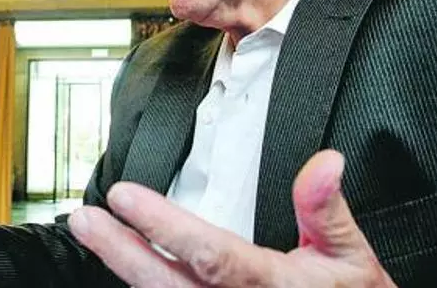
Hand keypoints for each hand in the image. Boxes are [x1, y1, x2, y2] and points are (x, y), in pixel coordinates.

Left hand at [68, 150, 397, 286]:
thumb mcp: (351, 257)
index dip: (163, 225)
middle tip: (84, 219)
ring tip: (92, 235)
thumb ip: (326, 209)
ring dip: (123, 269)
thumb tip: (325, 161)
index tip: (124, 196)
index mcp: (271, 285)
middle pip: (166, 283)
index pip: (208, 252)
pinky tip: (122, 269)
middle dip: (119, 250)